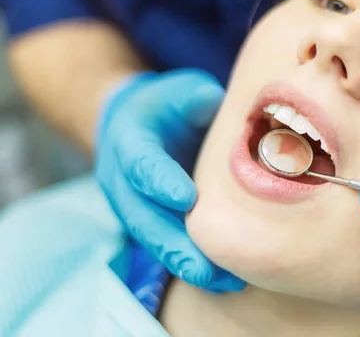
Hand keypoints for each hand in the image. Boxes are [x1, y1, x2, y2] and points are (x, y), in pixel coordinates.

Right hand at [95, 68, 244, 291]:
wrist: (138, 123)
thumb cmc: (168, 105)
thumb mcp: (180, 90)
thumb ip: (194, 97)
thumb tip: (213, 102)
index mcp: (129, 140)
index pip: (141, 163)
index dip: (161, 181)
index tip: (187, 199)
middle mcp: (122, 178)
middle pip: (143, 216)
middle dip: (174, 242)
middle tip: (207, 266)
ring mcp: (132, 204)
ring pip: (153, 239)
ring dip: (185, 263)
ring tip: (223, 282)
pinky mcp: (148, 220)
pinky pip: (165, 245)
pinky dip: (190, 263)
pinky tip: (223, 280)